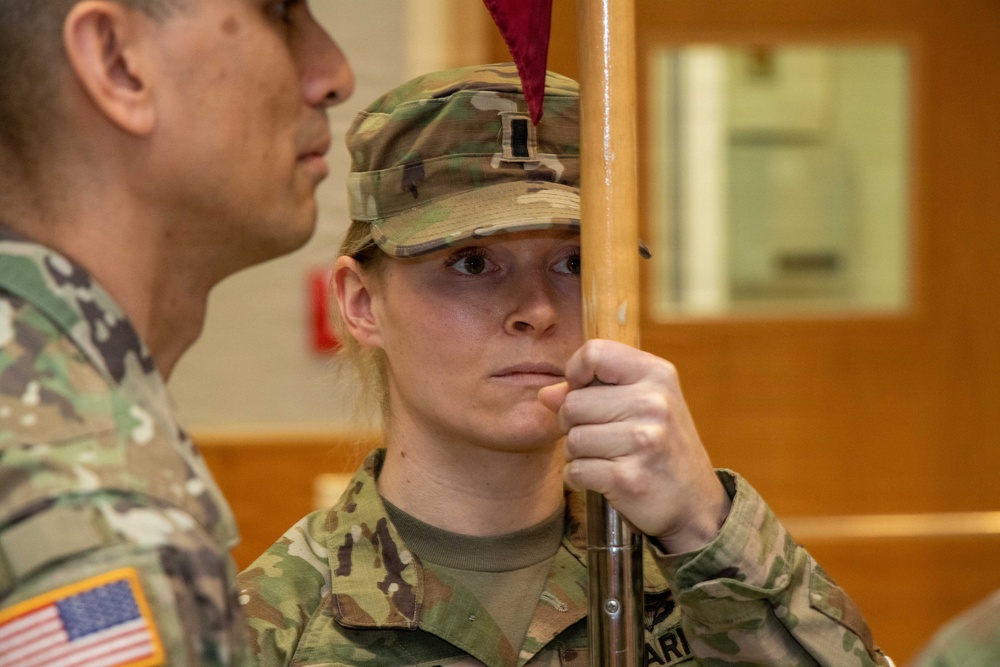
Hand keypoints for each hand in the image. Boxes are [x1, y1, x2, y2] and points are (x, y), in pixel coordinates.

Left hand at [538, 339, 731, 552]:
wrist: (696, 502)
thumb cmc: (662, 445)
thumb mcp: (641, 404)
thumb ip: (593, 390)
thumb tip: (545, 394)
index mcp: (657, 374)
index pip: (594, 352)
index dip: (576, 373)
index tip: (583, 390)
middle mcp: (653, 403)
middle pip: (573, 403)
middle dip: (572, 423)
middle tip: (598, 435)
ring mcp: (643, 441)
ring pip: (572, 439)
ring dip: (578, 453)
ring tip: (606, 457)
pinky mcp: (629, 478)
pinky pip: (575, 471)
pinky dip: (580, 478)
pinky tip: (604, 478)